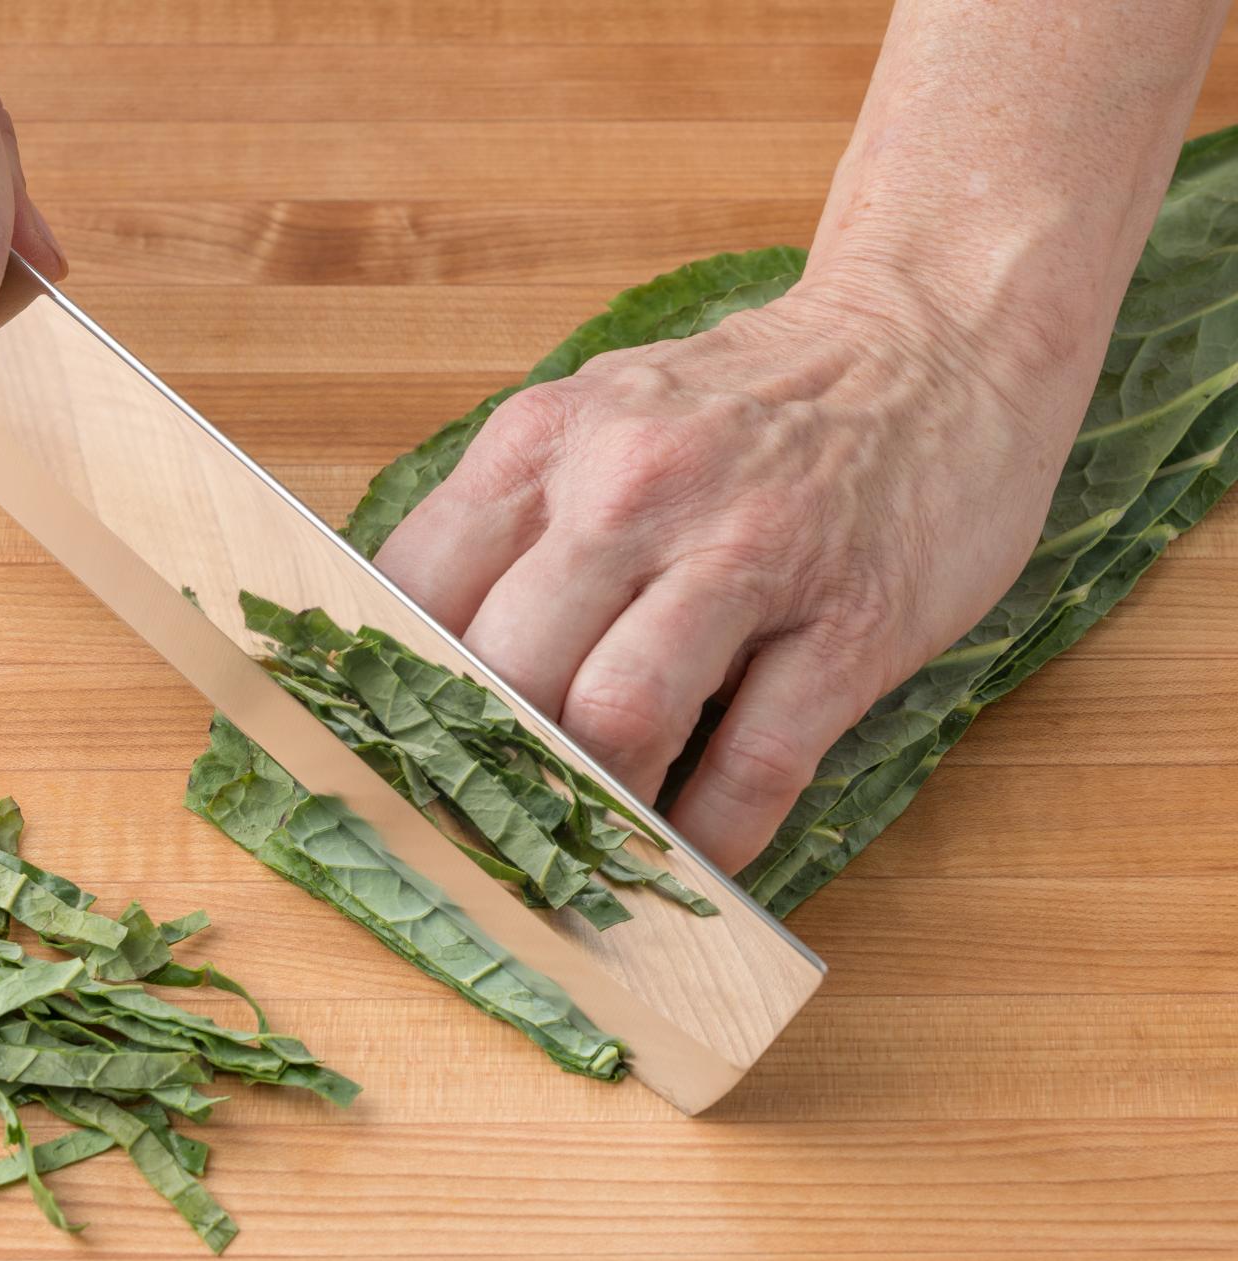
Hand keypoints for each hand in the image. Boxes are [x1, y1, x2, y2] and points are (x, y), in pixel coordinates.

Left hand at [374, 275, 1076, 870]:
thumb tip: (413, 660)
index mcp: (542, 443)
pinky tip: (694, 861)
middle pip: (506, 669)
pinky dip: (713, 836)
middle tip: (489, 829)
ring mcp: (747, 553)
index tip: (388, 765)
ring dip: (596, 808)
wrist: (938, 334)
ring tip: (588, 850)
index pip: (413, 593)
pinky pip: (757, 762)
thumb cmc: (746, 404)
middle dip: (490, 769)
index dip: (389, 699)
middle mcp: (629, 489)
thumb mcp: (597, 420)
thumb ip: (509, 524)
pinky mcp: (852, 621)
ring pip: (618, 717)